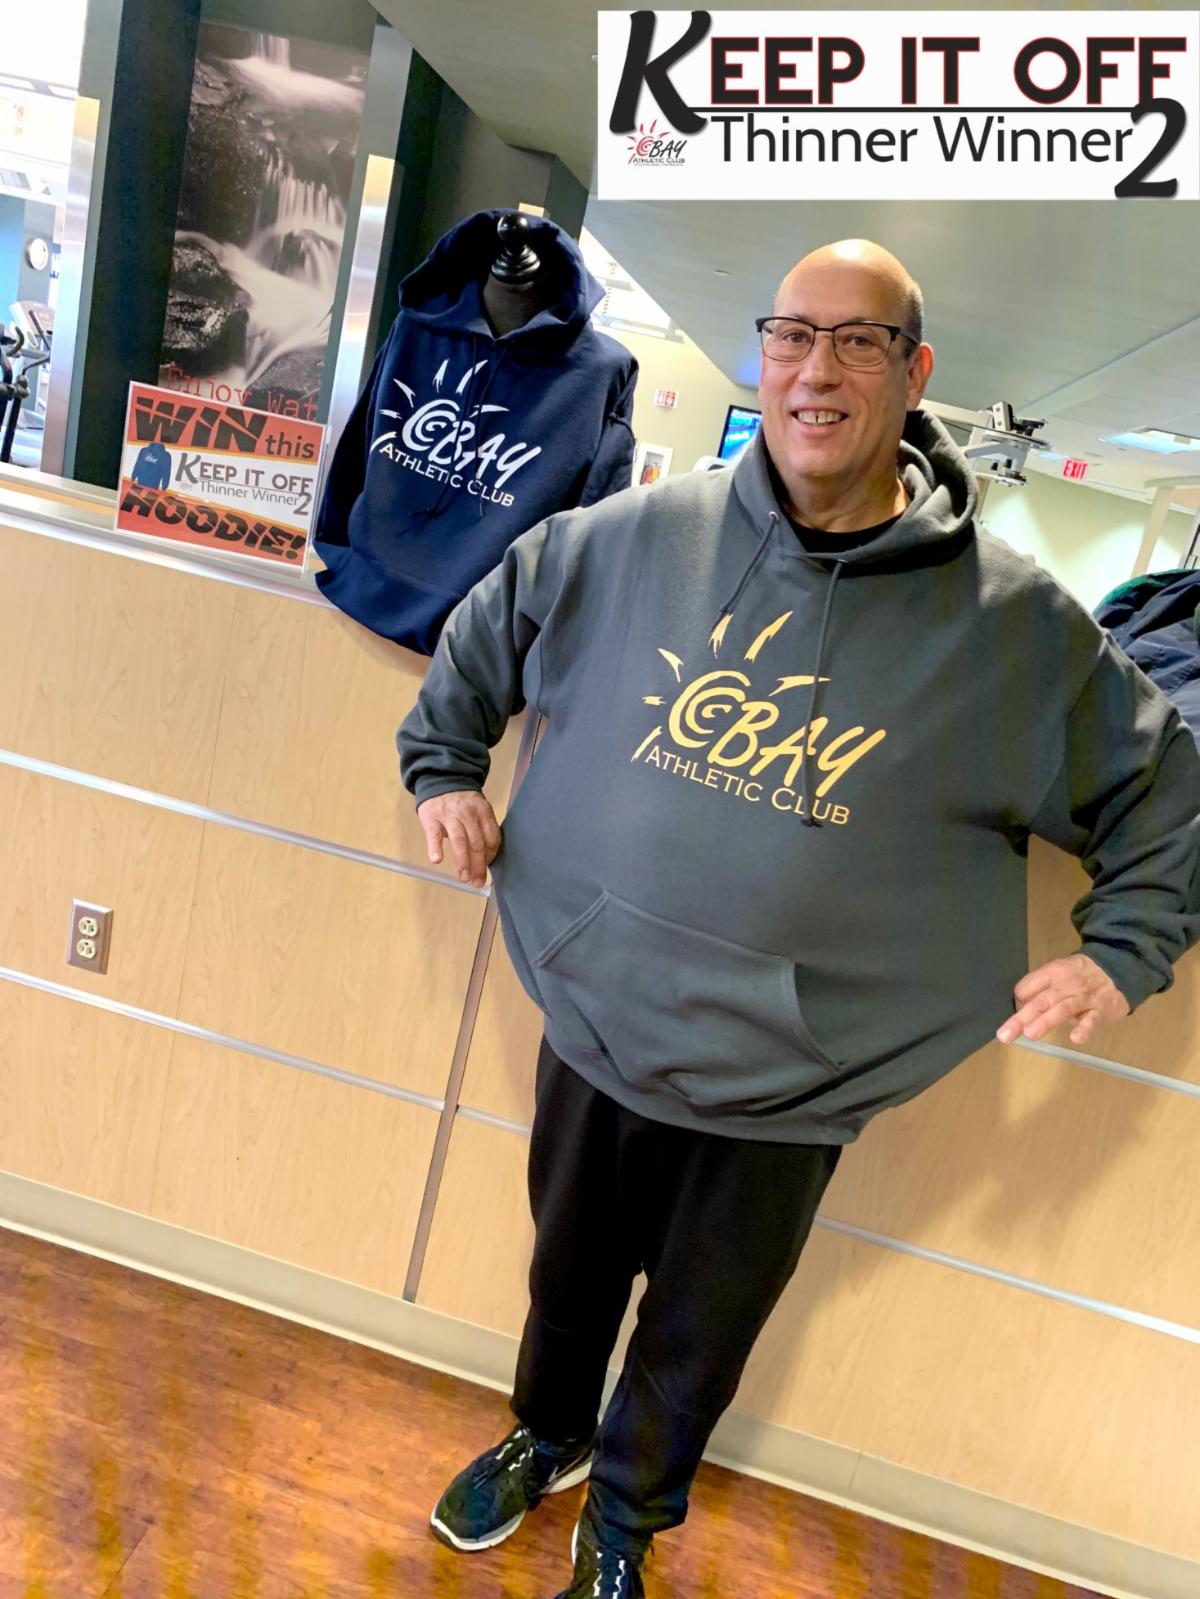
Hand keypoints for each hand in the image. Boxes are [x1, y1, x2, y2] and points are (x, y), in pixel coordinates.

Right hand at [417, 790, 500, 887]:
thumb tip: (486, 859)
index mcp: (483, 812)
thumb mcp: (478, 810)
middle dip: (478, 866)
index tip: (487, 870)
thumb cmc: (462, 803)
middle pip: (477, 843)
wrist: (441, 781)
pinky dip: (435, 847)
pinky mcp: (432, 818)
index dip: (490, 857)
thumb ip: (483, 829)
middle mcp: (468, 813)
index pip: (492, 838)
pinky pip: (434, 835)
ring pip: (460, 841)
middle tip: (477, 882)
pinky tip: (437, 860)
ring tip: (463, 878)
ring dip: (462, 862)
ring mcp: (450, 815)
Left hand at [996, 952, 1129, 1048]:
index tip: (1013, 1014)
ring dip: (1045, 1022)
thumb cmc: (1079, 976)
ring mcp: (1083, 998)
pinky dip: (1084, 1029)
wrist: (1117, 970)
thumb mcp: (1058, 972)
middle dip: (1021, 1018)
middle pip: (1040, 1001)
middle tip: (1005, 1035)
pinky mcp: (1100, 1010)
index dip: (1018, 1001)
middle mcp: (1065, 985)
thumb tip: (1018, 1006)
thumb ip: (1040, 988)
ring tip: (1030, 1034)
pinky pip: (1092, 1020)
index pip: (1028, 986)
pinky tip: (1075, 1038)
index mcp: (1051, 973)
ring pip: (1062, 1009)